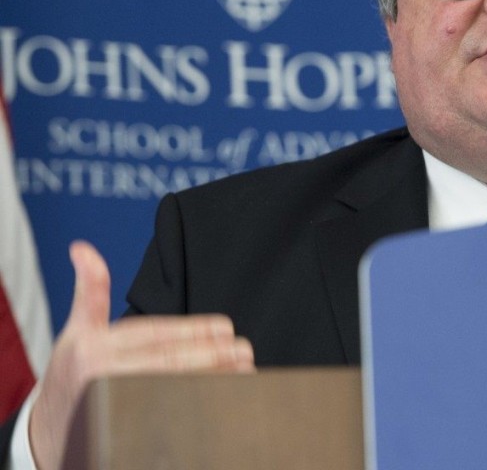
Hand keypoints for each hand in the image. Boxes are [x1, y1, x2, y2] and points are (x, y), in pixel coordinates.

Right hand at [27, 241, 254, 469]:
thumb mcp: (76, 330)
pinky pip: (166, 417)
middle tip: (244, 350)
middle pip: (168, 364)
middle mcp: (103, 376)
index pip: (155, 335)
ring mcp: (113, 407)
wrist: (47, 431)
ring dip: (212, 382)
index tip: (226, 328)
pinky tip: (222, 402)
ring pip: (172, 391)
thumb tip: (82, 248)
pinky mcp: (121, 432)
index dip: (193, 330)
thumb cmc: (69, 374)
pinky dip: (195, 408)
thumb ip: (90, 290)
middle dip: (212, 357)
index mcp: (95, 347)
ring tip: (244, 373)